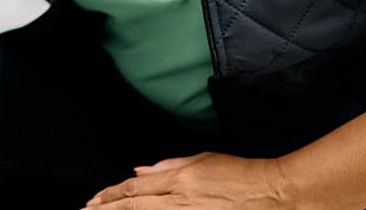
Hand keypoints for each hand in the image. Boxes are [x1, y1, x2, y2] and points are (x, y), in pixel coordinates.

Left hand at [86, 152, 297, 208]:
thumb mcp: (202, 160)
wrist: (273, 193)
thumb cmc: (241, 174)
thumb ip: (168, 166)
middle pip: (133, 206)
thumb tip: (140, 170)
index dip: (110, 195)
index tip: (93, 201)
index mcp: (178, 179)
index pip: (134, 187)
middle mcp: (180, 199)